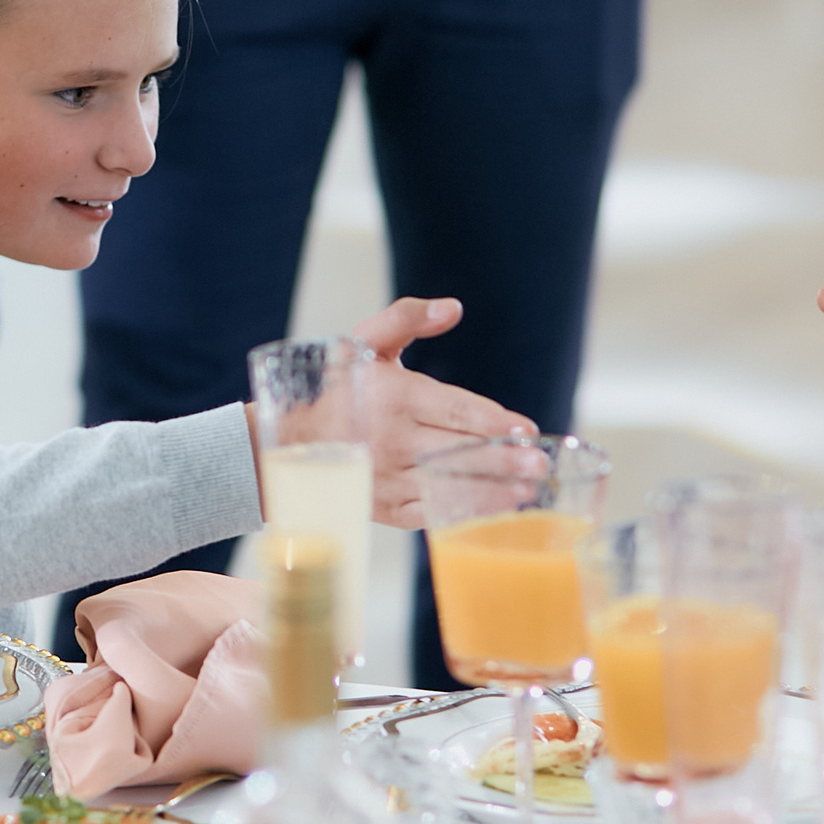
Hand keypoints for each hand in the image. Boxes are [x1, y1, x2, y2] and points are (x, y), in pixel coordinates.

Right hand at [349, 298, 535, 527]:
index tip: (524, 429)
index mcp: (394, 398)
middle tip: (538, 466)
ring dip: (490, 493)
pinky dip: (460, 515)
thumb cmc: (333, 387)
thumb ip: (407, 318)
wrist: (285, 439)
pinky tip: (492, 512)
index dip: (491, 421)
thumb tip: (453, 309)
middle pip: (457, 452)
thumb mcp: (362, 341)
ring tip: (526, 493)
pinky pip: (428, 515)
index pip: (453, 411)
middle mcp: (392, 441)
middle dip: (501, 461)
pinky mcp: (384, 507)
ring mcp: (388, 478)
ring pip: (446, 487)